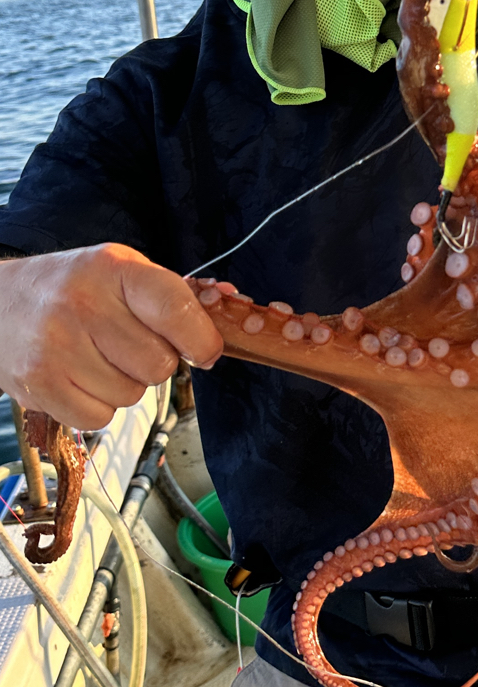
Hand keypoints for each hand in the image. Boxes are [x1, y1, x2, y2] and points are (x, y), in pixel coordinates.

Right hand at [0, 244, 222, 429]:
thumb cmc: (73, 288)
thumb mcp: (121, 271)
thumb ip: (173, 293)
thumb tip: (230, 304)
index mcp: (113, 269)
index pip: (175, 309)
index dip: (202, 339)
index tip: (206, 350)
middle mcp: (82, 304)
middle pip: (159, 364)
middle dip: (157, 362)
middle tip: (131, 346)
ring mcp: (56, 347)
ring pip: (132, 394)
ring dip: (126, 384)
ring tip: (99, 357)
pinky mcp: (39, 385)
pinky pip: (100, 417)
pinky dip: (99, 406)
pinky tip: (81, 377)